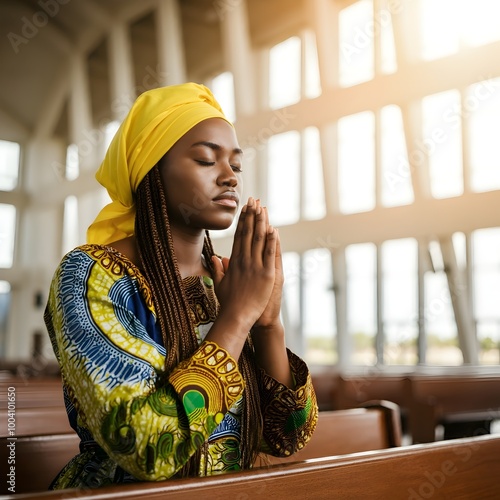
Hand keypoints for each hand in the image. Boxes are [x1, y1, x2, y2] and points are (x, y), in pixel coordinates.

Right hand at [211, 197, 277, 333]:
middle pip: (249, 233)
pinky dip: (272, 241)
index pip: (239, 236)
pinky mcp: (266, 275)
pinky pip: (270, 254)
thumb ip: (218, 269)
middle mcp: (244, 260)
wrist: (236, 317)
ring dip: (262, 222)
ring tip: (263, 208)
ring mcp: (255, 266)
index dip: (243, 221)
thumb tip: (215, 258)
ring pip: (259, 240)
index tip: (245, 209)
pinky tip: (273, 229)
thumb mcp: (219, 284)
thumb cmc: (228, 303)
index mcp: (234, 262)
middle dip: (252, 215)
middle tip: (254, 200)